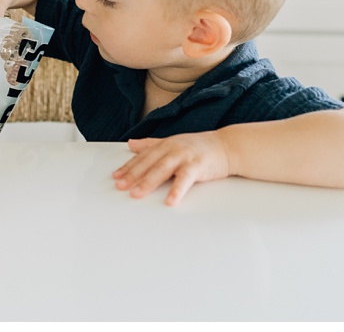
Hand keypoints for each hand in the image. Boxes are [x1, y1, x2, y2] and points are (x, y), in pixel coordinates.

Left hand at [112, 132, 231, 205]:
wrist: (227, 146)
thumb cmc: (199, 147)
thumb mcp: (172, 142)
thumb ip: (151, 144)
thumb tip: (131, 144)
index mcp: (165, 144)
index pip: (143, 157)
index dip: (128, 167)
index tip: (116, 177)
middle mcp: (172, 148)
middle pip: (149, 163)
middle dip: (133, 175)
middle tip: (120, 186)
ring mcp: (184, 156)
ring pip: (162, 170)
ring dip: (148, 182)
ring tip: (137, 194)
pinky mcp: (198, 166)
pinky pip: (185, 179)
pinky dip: (177, 190)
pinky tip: (170, 201)